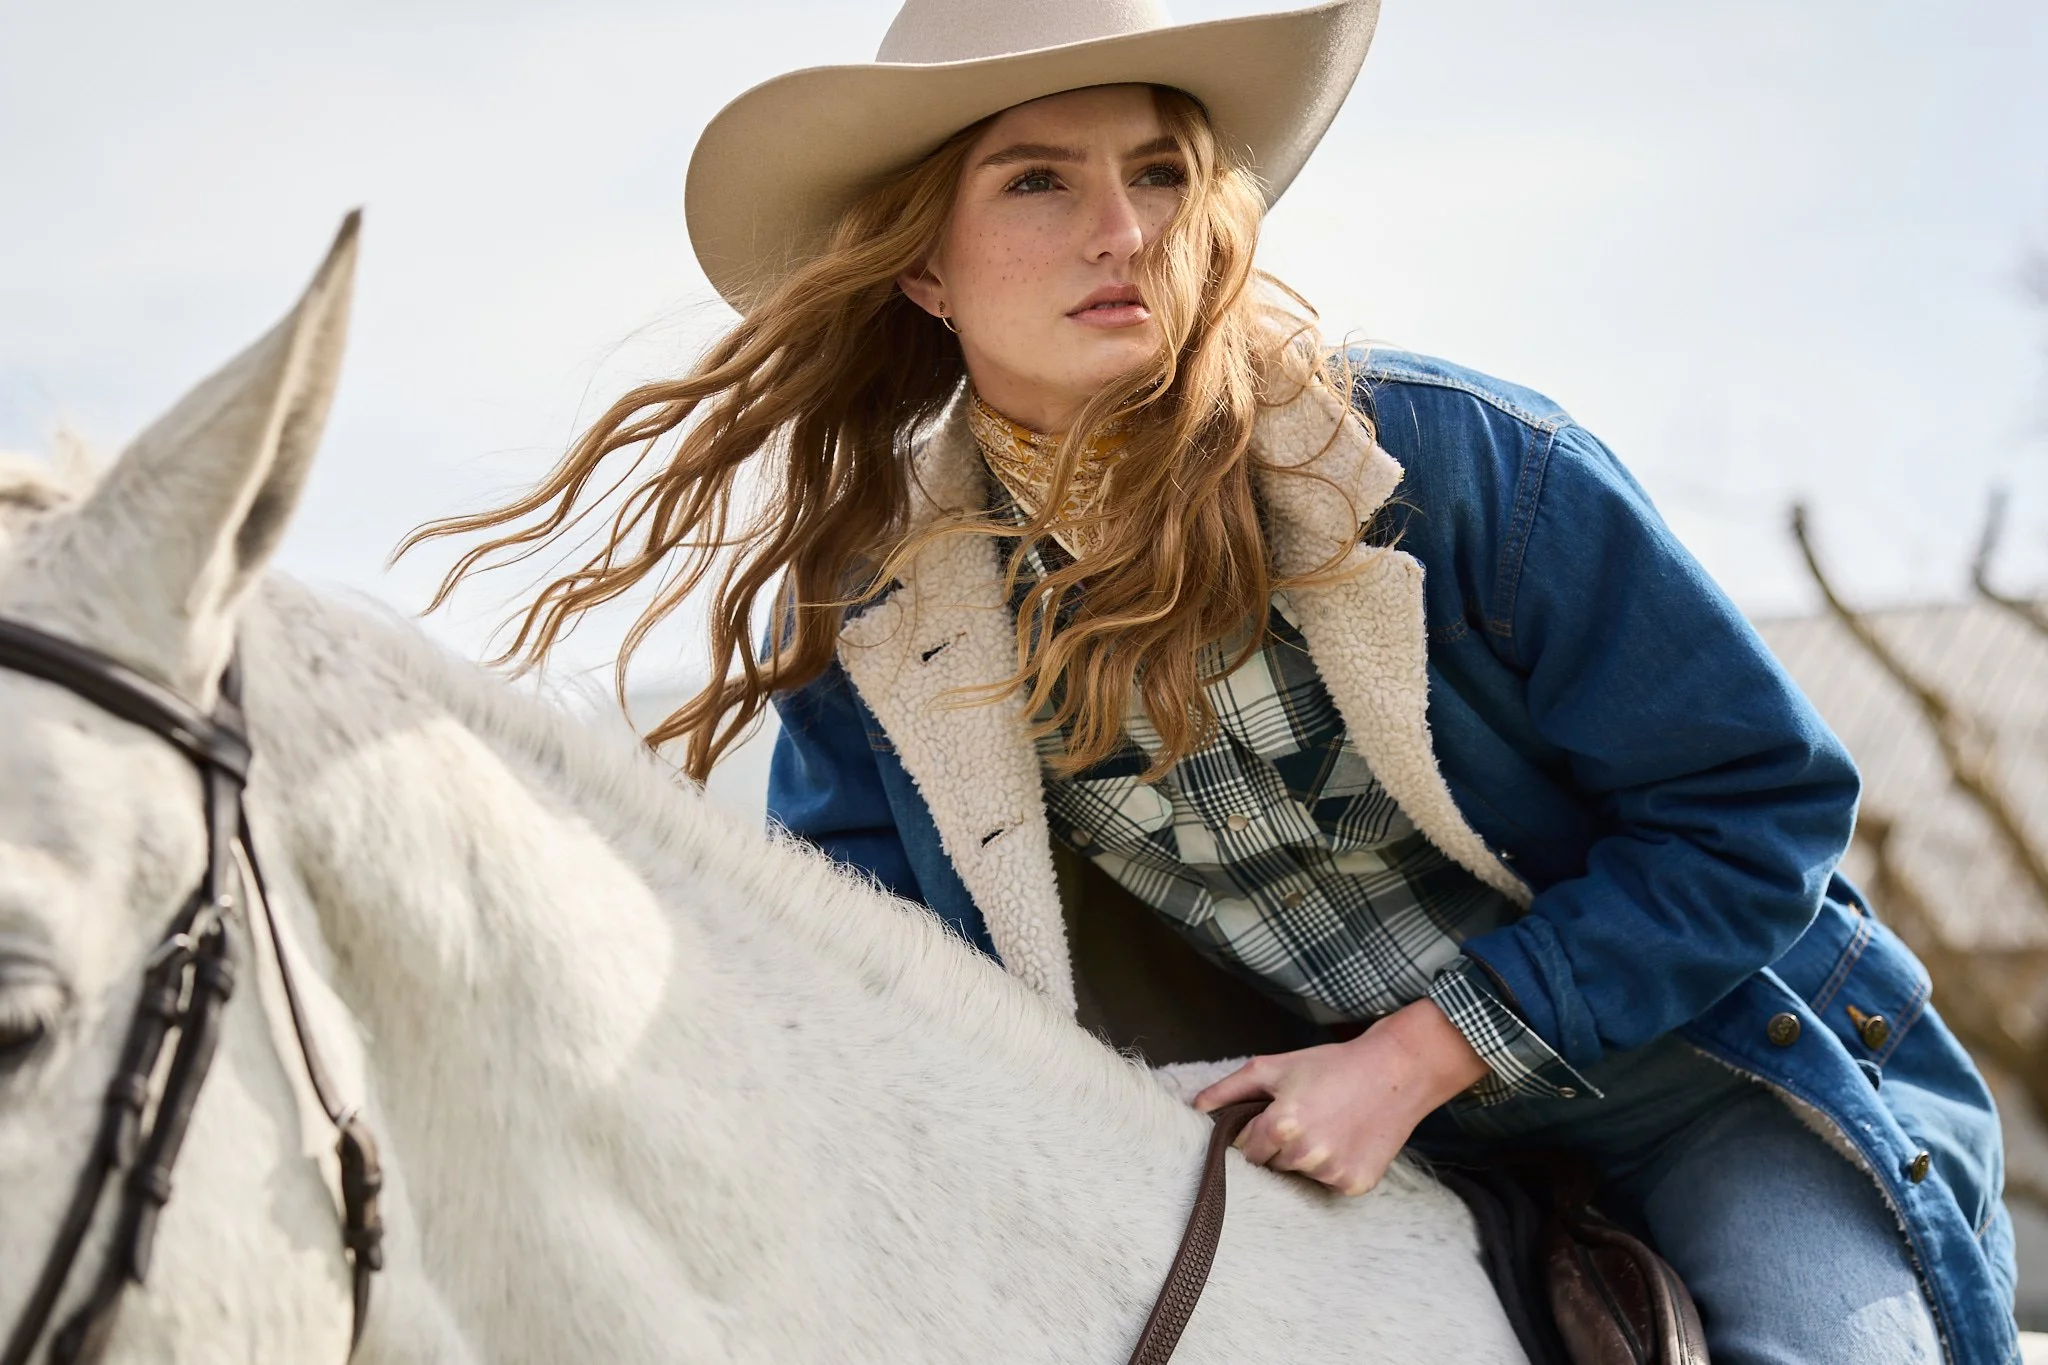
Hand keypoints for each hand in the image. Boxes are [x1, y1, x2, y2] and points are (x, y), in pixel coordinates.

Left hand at [1192, 998, 1488, 1195]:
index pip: (1245, 1149)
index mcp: (1281, 1125)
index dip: (1256, 1132)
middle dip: (1279, 1145)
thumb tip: (1195, 1107)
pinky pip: (1327, 1184)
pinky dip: (1332, 1167)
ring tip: (1328, 1126)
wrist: (1396, 1071)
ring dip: (1304, 1157)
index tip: (1274, 1117)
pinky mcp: (1354, 1185)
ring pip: (1297, 1175)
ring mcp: (1332, 1173)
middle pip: (1270, 1165)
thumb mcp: (1276, 1067)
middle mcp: (1305, 1154)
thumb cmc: (1332, 1065)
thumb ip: (1229, 1089)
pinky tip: (1346, 1140)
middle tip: (1306, 1116)